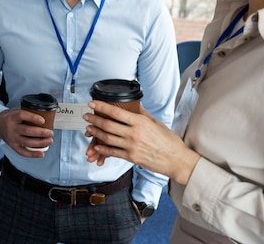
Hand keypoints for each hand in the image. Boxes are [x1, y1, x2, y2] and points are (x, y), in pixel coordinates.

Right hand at [0, 109, 53, 157]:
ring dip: (40, 143)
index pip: (22, 116)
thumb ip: (27, 114)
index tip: (43, 120)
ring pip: (27, 142)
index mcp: (13, 117)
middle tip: (51, 133)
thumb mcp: (16, 111)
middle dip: (41, 133)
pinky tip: (42, 153)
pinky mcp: (13, 146)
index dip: (33, 118)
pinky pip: (23, 152)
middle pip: (27, 131)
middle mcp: (11, 128)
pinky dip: (33, 154)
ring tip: (50, 141)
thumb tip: (46, 117)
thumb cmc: (11, 117)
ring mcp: (12, 138)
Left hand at [83, 100, 199, 184]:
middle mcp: (134, 133)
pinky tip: (96, 145)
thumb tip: (134, 105)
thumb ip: (143, 114)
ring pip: (107, 138)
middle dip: (94, 120)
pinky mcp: (131, 157)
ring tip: (88, 129)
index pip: (116, 112)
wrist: (177, 160)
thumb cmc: (169, 141)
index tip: (92, 103)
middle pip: (108, 125)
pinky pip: (112, 152)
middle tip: (86, 116)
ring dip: (95, 133)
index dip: (101, 107)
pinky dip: (102, 149)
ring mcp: (131, 146)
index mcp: (140, 122)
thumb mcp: (156, 123)